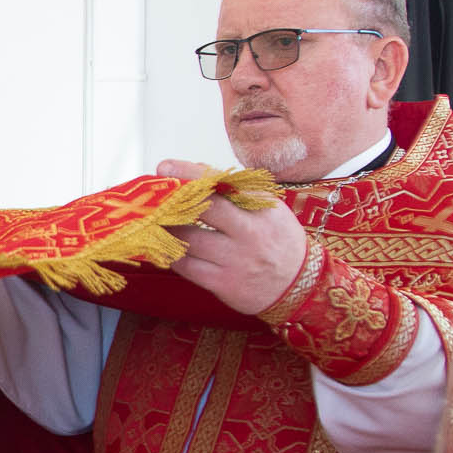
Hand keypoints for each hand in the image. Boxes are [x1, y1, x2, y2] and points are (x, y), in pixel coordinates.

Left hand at [158, 158, 309, 315]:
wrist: (301, 285)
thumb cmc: (277, 239)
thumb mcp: (267, 209)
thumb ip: (234, 191)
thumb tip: (192, 172)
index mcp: (263, 207)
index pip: (223, 184)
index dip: (191, 173)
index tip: (165, 166)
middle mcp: (250, 232)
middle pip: (205, 210)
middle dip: (174, 201)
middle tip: (152, 197)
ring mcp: (237, 260)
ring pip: (189, 240)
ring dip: (167, 229)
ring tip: (155, 221)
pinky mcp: (224, 284)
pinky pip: (187, 267)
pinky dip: (171, 255)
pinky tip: (165, 247)